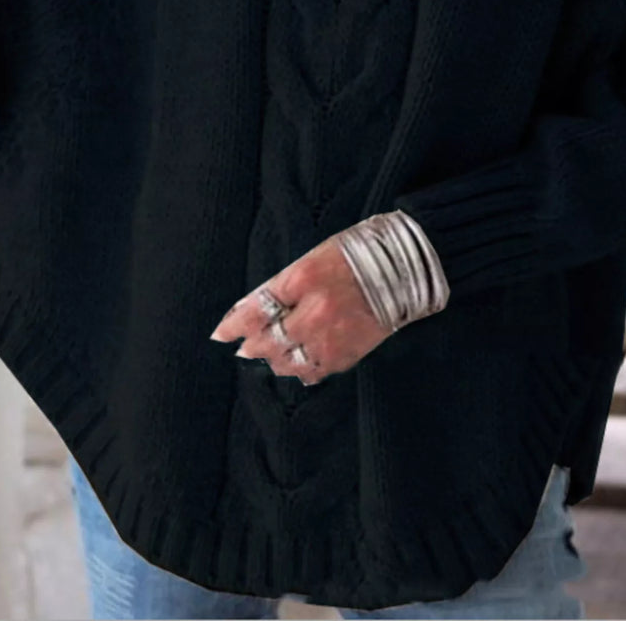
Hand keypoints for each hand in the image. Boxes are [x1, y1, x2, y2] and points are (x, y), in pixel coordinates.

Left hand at [209, 235, 392, 384]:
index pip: (256, 308)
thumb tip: (251, 309)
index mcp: (302, 279)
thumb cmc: (355, 255)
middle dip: (252, 346)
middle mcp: (314, 311)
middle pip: (268, 341)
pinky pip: (315, 371)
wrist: (405, 268)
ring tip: (270, 355)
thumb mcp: (312, 258)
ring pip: (288, 362)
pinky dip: (302, 370)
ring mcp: (331, 336)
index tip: (220, 334)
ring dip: (274, 360)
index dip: (233, 325)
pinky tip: (298, 364)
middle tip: (244, 349)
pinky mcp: (348, 353)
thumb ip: (282, 284)